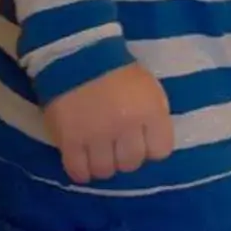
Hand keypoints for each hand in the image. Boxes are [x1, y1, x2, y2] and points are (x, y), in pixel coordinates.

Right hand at [42, 63, 173, 184]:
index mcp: (150, 112)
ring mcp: (97, 135)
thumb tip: (152, 148)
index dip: (151, 150)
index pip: (161, 151)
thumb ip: (155, 119)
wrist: (80, 58)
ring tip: (99, 155)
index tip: (143, 144)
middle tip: (117, 148)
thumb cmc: (120, 74)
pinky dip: (82, 171)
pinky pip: (78, 171)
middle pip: (132, 163)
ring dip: (104, 166)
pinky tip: (82, 162)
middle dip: (126, 158)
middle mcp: (126, 127)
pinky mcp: (70, 141)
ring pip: (105, 171)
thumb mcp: (150, 91)